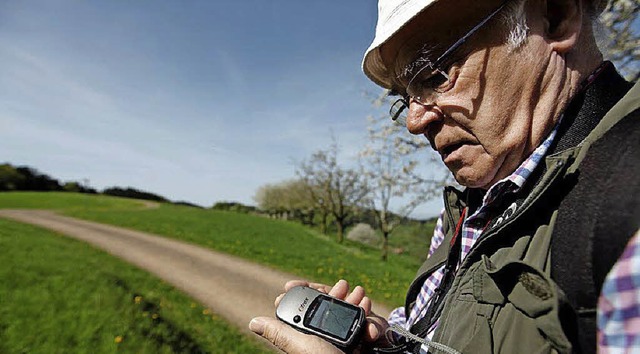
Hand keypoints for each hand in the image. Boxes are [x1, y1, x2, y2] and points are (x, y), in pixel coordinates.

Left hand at [249, 279, 389, 352]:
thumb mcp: (300, 346)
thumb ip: (280, 333)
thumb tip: (254, 322)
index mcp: (308, 337)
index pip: (306, 309)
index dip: (308, 293)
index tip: (306, 283)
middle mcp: (326, 337)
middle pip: (330, 306)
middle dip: (337, 293)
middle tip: (343, 285)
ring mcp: (346, 339)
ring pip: (350, 311)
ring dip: (356, 301)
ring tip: (361, 296)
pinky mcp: (363, 342)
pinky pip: (367, 323)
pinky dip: (371, 319)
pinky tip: (370, 314)